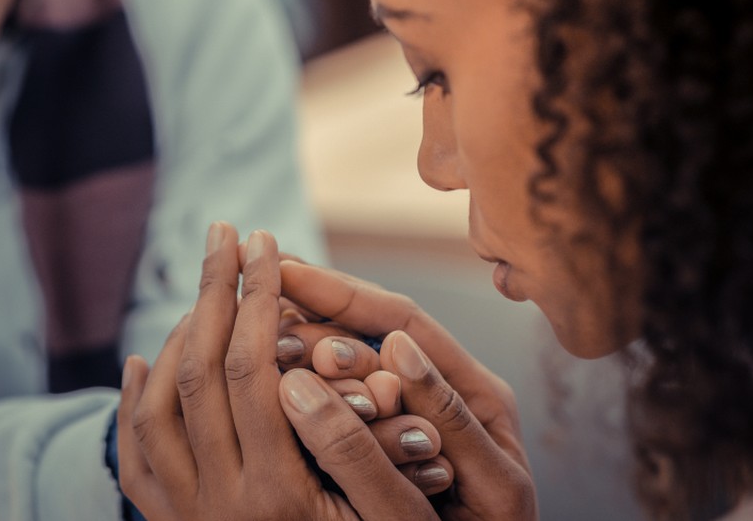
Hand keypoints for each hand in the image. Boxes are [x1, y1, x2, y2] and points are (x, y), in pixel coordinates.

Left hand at [117, 224, 452, 519]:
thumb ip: (352, 450)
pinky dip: (132, 401)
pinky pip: (135, 456)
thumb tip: (310, 376)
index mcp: (278, 498)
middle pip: (198, 371)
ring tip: (203, 283)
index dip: (257, 299)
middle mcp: (217, 506)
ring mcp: (183, 519)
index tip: (269, 247)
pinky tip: (143, 360)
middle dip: (213, 292)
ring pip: (157, 404)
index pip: (253, 370)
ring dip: (176, 333)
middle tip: (227, 232)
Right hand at [278, 261, 537, 520]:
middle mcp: (443, 393)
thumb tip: (397, 346)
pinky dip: (310, 394)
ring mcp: (413, 421)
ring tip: (262, 343)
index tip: (285, 270)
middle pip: (369, 338)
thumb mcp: (490, 482)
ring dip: (306, 355)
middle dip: (316, 322)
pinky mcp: (389, 448)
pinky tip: (270, 382)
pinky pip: (343, 413)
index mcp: (477, 389)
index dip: (343, 291)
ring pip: (350, 374)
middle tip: (263, 316)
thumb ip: (450, 417)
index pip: (402, 319)